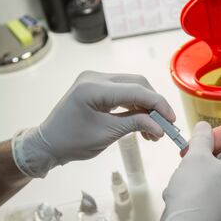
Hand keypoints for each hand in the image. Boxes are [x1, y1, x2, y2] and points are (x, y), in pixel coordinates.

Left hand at [12, 71, 174, 177]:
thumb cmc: (73, 142)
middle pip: (137, 84)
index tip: (171, 121)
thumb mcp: (107, 134)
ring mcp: (95, 80)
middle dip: (154, 104)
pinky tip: (142, 121)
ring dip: (146, 106)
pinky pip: (123, 92)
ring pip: (132, 87)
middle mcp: (95, 77)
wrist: (48, 143)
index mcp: (93, 88)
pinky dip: (135, 105)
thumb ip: (136, 124)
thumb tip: (161, 128)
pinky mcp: (96, 86)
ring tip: (153, 130)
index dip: (158, 104)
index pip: (136, 90)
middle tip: (164, 126)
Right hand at [134, 121, 220, 220]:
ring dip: (188, 182)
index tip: (189, 154)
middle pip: (214, 167)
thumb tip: (204, 124)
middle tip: (182, 172)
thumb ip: (201, 138)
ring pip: (205, 183)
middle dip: (195, 167)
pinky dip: (189, 198)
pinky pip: (202, 200)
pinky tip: (179, 203)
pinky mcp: (217, 220)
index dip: (206, 149)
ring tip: (178, 189)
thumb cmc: (194, 189)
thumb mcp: (196, 156)